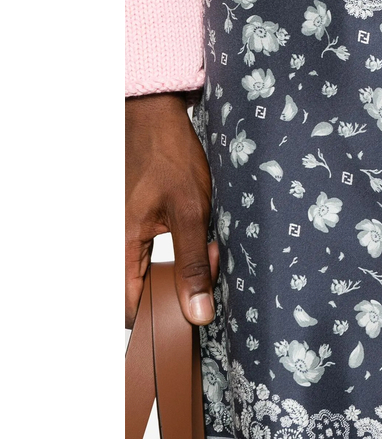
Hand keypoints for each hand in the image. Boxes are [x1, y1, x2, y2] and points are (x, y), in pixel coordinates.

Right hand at [126, 92, 218, 325]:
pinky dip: (178, 255)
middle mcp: (114, 245)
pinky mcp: (131, 226)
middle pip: (141, 294)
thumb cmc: (170, 157)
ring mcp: (121, 235)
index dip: (158, 320)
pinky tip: (201, 242)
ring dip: (182, 271)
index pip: (128, 310)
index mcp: (121, 247)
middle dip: (179, 291)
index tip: (190, 312)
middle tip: (209, 267)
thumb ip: (193, 264)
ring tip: (209, 250)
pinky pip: (151, 256)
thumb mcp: (192, 212)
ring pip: (149, 275)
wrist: (153, 118)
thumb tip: (198, 313)